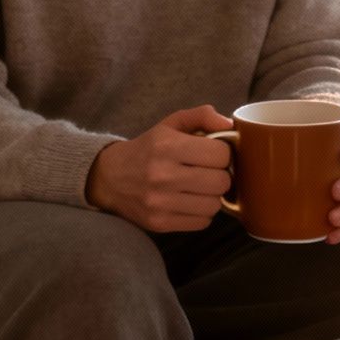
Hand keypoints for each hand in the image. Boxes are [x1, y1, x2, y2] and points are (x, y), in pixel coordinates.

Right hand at [86, 105, 236, 232]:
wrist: (109, 178)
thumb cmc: (147, 149)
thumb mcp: (170, 124)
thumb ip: (202, 116)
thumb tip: (230, 124)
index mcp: (167, 145)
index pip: (221, 154)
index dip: (222, 154)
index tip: (212, 155)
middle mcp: (162, 174)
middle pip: (221, 182)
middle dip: (220, 176)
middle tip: (208, 172)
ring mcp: (160, 201)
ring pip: (214, 205)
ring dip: (212, 196)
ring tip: (199, 188)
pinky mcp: (160, 222)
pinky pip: (202, 222)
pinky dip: (201, 213)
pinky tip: (189, 202)